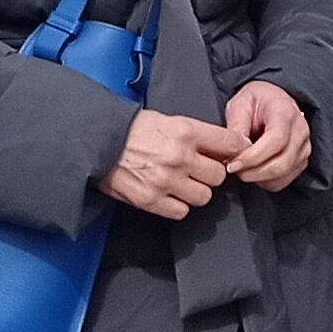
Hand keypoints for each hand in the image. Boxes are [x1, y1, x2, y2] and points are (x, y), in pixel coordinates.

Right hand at [105, 108, 238, 217]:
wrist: (97, 141)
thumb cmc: (132, 129)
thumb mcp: (169, 120)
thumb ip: (197, 134)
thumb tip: (225, 146)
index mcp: (186, 131)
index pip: (230, 144)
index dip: (235, 150)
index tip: (235, 155)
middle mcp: (179, 157)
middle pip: (219, 176)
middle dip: (211, 174)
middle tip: (199, 170)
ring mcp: (165, 180)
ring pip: (203, 197)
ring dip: (195, 191)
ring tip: (181, 182)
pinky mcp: (151, 200)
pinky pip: (181, 211)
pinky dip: (177, 205)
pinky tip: (168, 194)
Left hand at [221, 79, 313, 191]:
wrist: (273, 102)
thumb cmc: (256, 102)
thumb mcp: (240, 104)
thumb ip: (237, 126)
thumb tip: (233, 152)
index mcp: (285, 112)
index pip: (276, 140)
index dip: (254, 157)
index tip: (233, 164)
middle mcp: (300, 130)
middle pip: (282, 162)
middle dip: (254, 172)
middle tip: (233, 169)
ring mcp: (304, 147)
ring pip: (283, 175)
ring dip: (258, 178)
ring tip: (241, 169)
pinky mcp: (301, 161)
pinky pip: (284, 180)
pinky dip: (266, 182)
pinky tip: (253, 171)